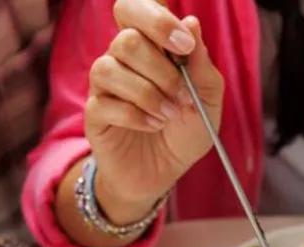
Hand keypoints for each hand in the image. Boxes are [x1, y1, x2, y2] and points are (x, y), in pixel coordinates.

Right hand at [85, 0, 223, 208]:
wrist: (165, 173)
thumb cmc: (184, 132)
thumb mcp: (208, 100)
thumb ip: (202, 65)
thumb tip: (192, 23)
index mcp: (151, 47)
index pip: (136, 9)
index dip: (157, 18)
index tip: (185, 45)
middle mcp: (123, 60)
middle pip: (125, 38)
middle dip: (161, 68)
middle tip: (183, 94)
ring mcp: (105, 86)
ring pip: (110, 67)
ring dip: (148, 94)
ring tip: (169, 115)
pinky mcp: (95, 113)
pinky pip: (105, 103)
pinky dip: (136, 116)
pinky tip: (152, 126)